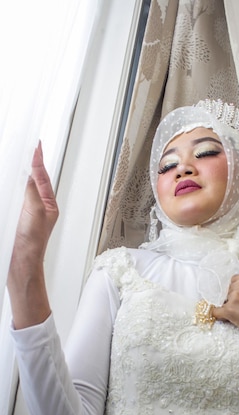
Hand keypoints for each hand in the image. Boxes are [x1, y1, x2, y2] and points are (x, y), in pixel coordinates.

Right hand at [12, 142, 57, 266]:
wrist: (20, 262)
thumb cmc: (33, 244)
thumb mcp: (35, 211)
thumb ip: (32, 191)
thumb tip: (29, 175)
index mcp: (48, 204)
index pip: (43, 177)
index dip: (38, 160)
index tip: (36, 146)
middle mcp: (38, 207)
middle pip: (33, 180)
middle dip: (30, 164)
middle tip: (29, 148)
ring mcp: (25, 211)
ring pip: (22, 188)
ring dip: (21, 175)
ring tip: (20, 160)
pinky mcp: (14, 217)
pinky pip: (12, 198)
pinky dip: (11, 188)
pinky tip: (9, 183)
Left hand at [213, 273, 238, 386]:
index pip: (233, 280)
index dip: (235, 291)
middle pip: (227, 290)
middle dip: (231, 299)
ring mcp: (235, 296)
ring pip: (222, 301)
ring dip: (227, 308)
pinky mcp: (230, 310)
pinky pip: (216, 312)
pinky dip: (220, 317)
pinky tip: (229, 320)